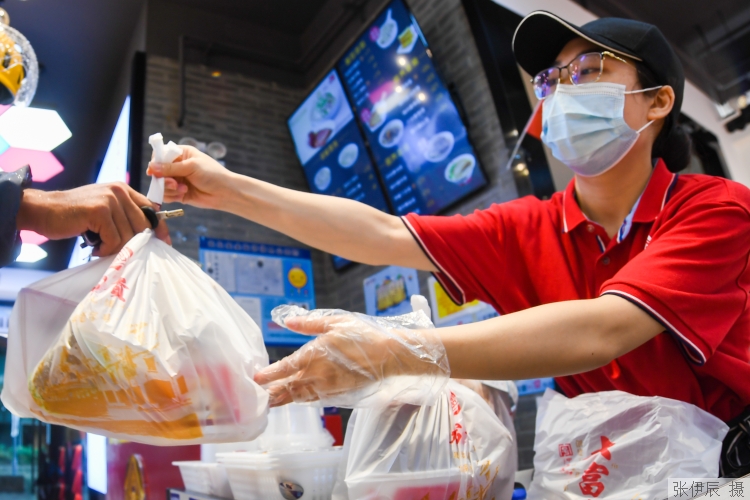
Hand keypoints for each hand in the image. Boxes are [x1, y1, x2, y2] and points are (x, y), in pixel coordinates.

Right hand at [16, 183, 170, 256]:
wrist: (44, 210)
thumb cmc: (75, 215)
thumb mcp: (104, 208)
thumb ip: (125, 215)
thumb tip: (150, 235)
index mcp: (124, 189)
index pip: (152, 210)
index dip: (160, 228)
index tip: (164, 243)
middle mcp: (119, 191)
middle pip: (142, 225)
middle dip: (135, 243)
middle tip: (118, 250)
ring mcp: (109, 199)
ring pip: (128, 235)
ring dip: (115, 248)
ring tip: (100, 246)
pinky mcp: (99, 211)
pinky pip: (114, 240)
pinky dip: (105, 249)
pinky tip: (95, 247)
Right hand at [147, 145, 234, 209]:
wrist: (226, 193)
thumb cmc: (212, 175)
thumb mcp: (191, 167)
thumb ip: (171, 168)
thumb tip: (151, 167)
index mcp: (182, 154)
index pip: (161, 155)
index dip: (155, 163)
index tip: (153, 172)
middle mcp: (178, 166)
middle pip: (158, 172)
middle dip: (163, 179)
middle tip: (173, 183)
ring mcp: (178, 180)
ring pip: (161, 185)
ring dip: (169, 189)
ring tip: (183, 189)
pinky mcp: (179, 193)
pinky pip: (167, 195)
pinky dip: (172, 196)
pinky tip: (183, 195)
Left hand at [254, 306, 449, 407]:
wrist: (389, 356)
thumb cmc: (363, 335)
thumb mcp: (336, 322)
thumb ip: (309, 324)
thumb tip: (286, 322)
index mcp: (315, 355)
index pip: (285, 367)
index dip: (269, 374)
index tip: (255, 378)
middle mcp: (317, 374)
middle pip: (288, 387)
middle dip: (271, 392)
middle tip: (256, 396)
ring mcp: (327, 387)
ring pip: (299, 396)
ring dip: (283, 398)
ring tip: (268, 401)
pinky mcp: (336, 394)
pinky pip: (313, 399)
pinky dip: (301, 399)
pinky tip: (294, 398)